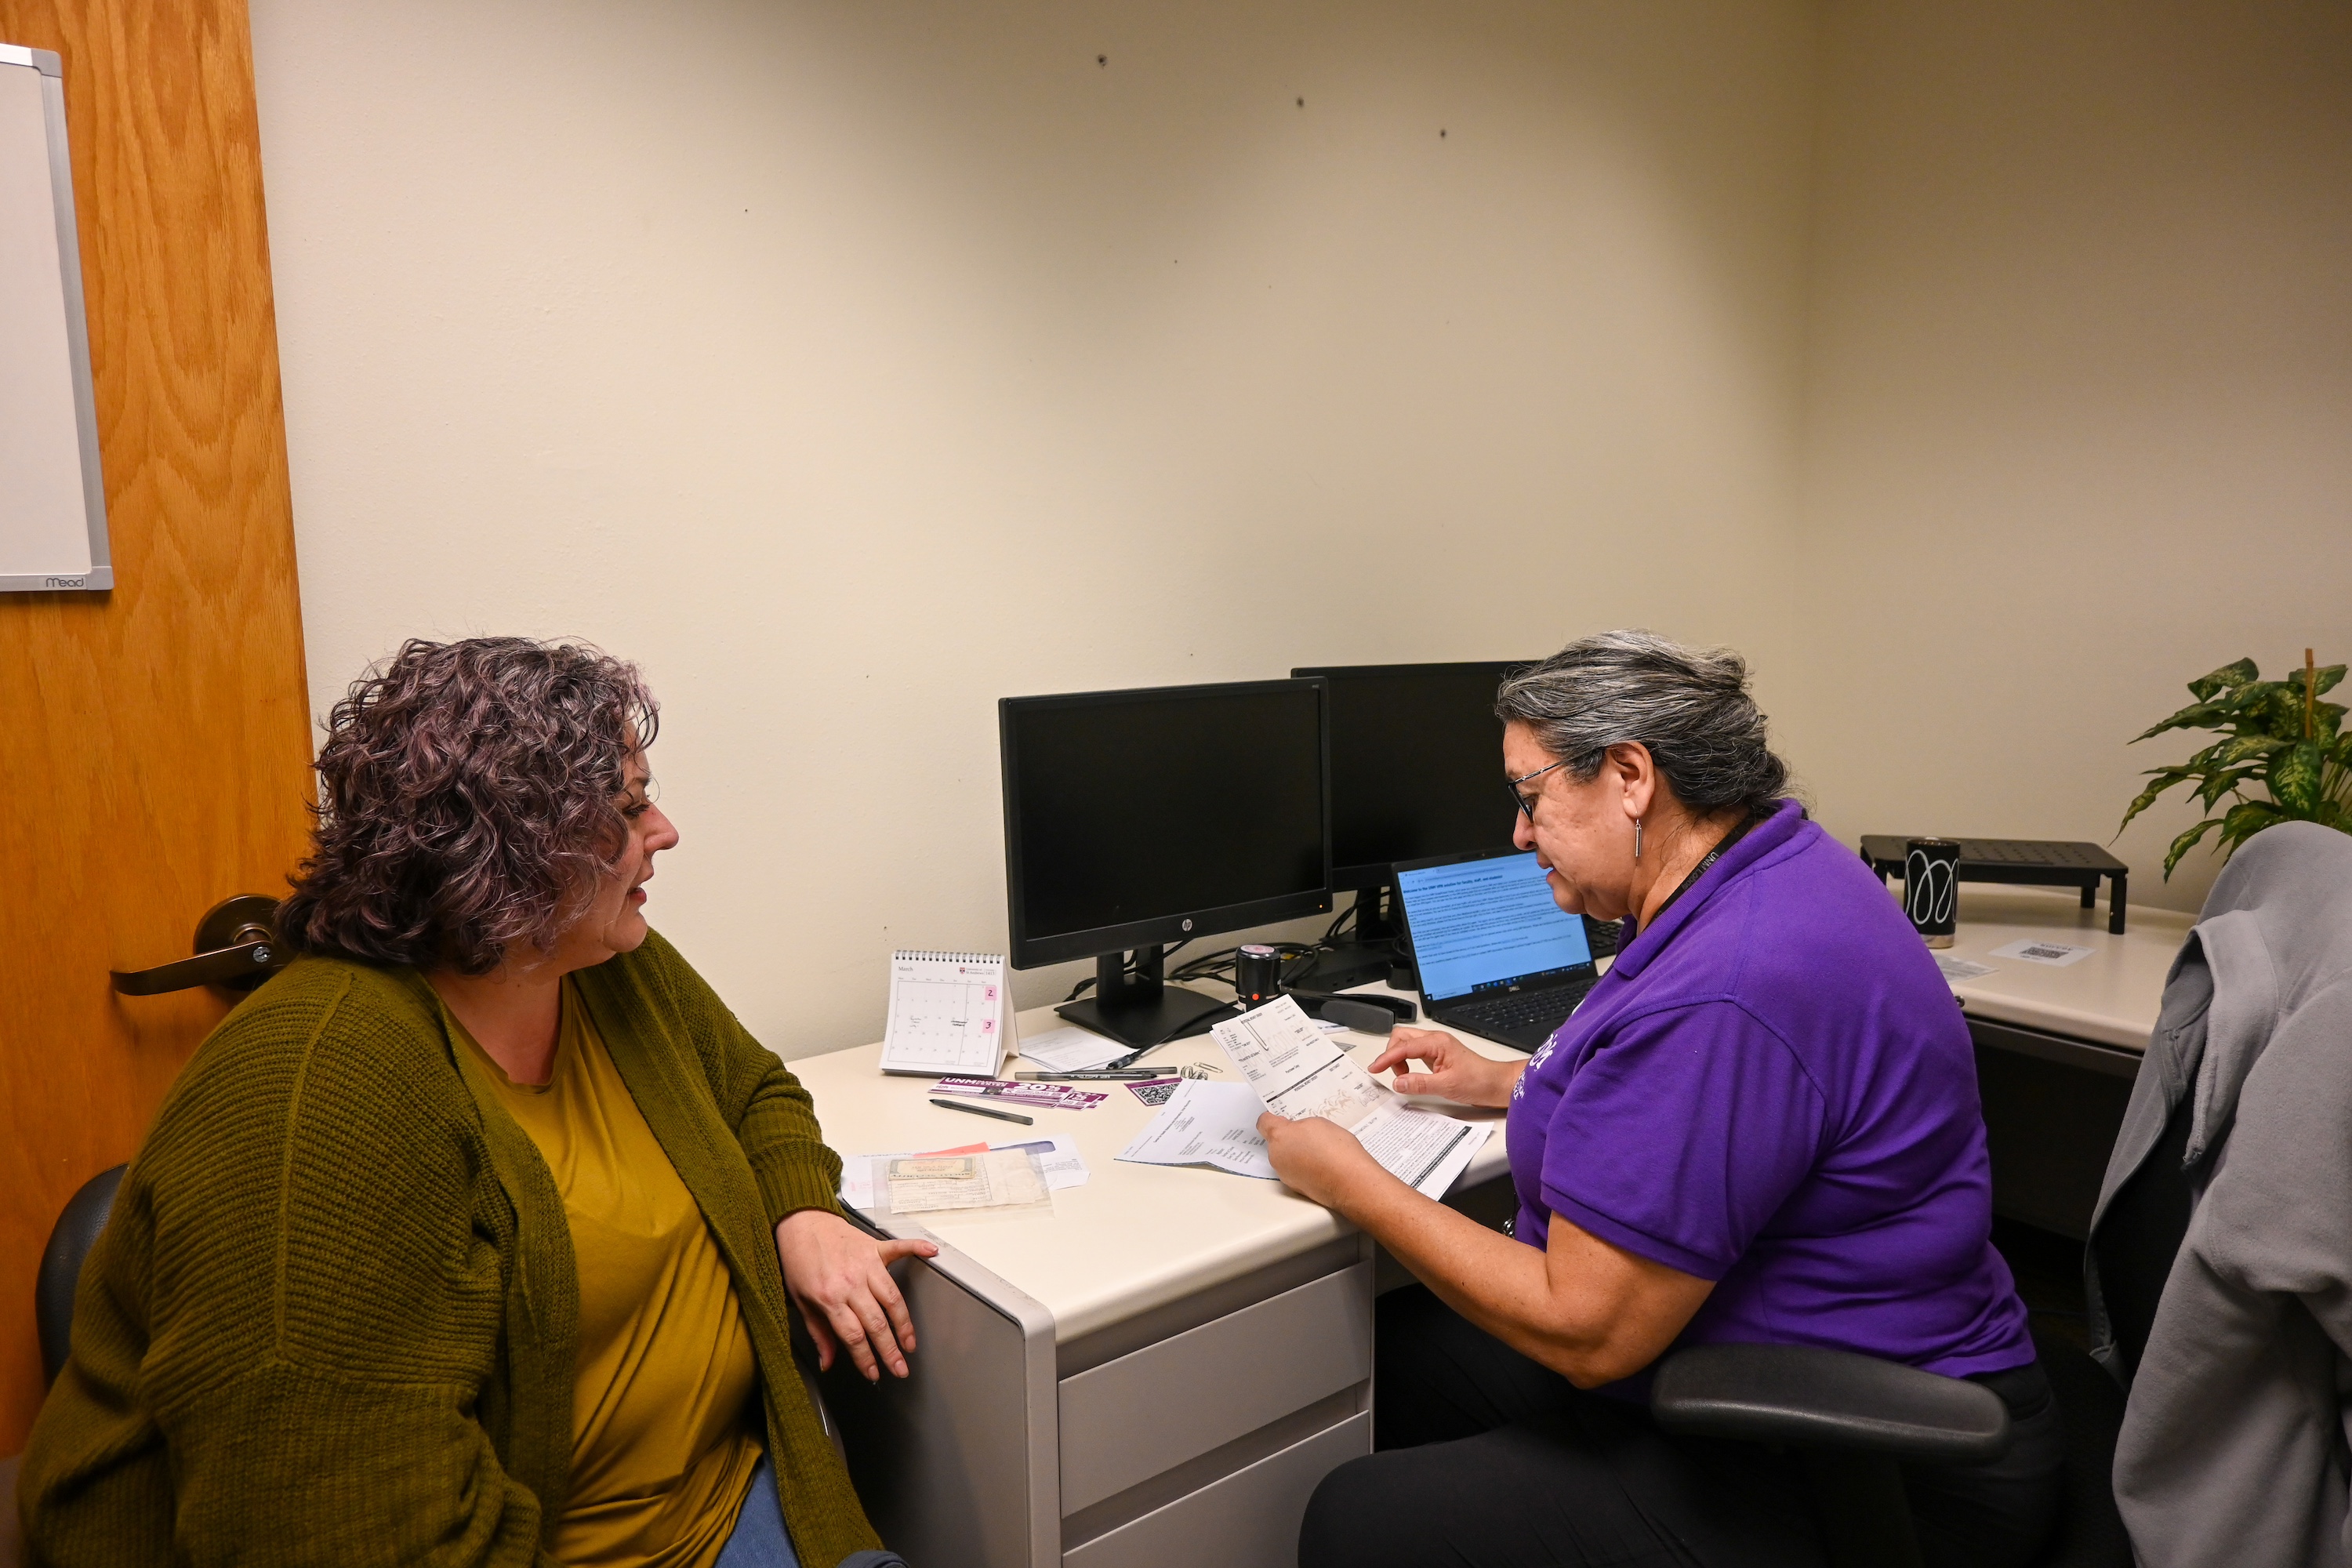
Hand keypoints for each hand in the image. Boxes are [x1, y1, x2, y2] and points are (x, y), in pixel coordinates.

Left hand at [775, 1209, 937, 1380]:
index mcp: (829, 1297)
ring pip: (892, 1298)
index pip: (853, 1336)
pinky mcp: (874, 1247)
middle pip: (876, 1322)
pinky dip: (917, 1248)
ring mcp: (865, 1263)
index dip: (865, 1358)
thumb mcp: (800, 1301)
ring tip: (910, 1342)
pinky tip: (933, 1253)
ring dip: (904, 1323)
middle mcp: (850, 1282)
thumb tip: (827, 1363)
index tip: (874, 1373)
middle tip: (900, 1368)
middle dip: (890, 1350)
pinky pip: (900, 1248)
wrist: (799, 1224)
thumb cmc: (798, 1261)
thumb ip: (818, 1333)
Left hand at [1257, 1111, 1385, 1210]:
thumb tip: (1297, 1131)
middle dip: (1289, 1137)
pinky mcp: (1295, 1187)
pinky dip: (1303, 1167)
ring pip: (1285, 1157)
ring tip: (1320, 1151)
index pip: (1264, 1122)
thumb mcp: (1319, 1124)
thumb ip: (1301, 1125)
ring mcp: (1284, 1174)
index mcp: (1280, 1136)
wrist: (1351, 1182)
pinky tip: (1321, 1165)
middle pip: (1276, 1142)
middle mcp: (1277, 1156)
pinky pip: (1294, 1171)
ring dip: (1296, 1153)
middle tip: (1309, 1135)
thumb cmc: (1337, 1151)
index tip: (1281, 1118)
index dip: (1273, 1118)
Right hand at [1368, 1026, 1523, 1107]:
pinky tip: (1410, 1075)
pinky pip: (1415, 1053)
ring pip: (1407, 1044)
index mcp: (1437, 1042)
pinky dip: (1406, 1062)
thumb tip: (1398, 1082)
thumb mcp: (1447, 1086)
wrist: (1497, 1084)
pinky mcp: (1438, 1056)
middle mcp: (1435, 1041)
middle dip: (1391, 1053)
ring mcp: (1436, 1048)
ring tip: (1403, 1076)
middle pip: (1402, 1037)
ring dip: (1399, 1058)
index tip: (1375, 1068)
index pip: (1403, 1046)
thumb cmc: (1480, 1080)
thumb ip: (1420, 1084)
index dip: (1386, 1057)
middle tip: (1390, 1073)